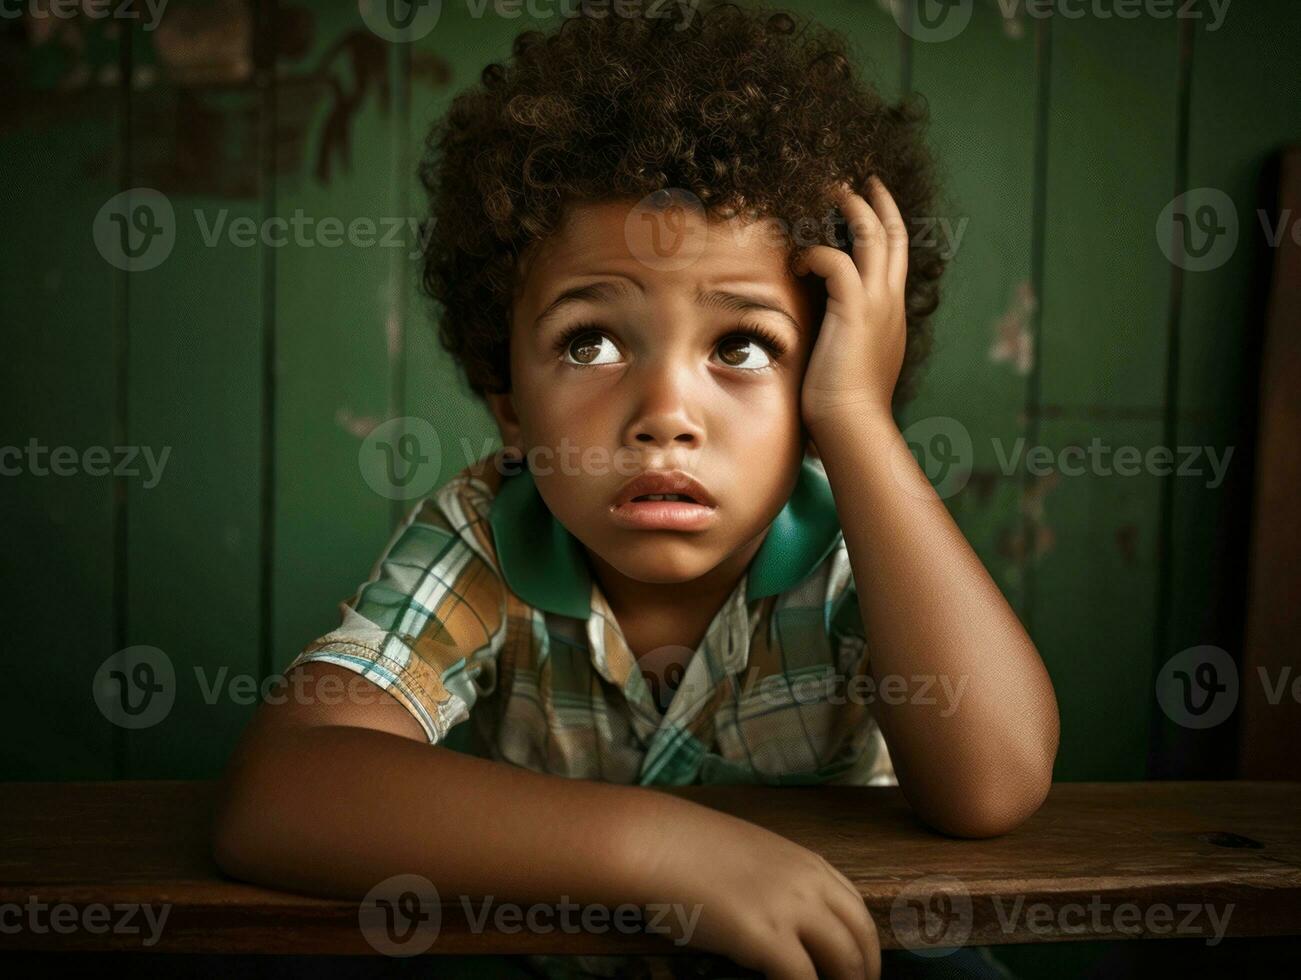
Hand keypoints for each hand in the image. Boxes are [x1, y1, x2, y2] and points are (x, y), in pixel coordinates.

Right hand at [639, 804, 879, 978]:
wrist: (658, 842)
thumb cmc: (690, 849)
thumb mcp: (751, 857)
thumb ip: (777, 884)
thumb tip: (785, 923)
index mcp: (808, 863)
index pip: (858, 910)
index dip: (865, 946)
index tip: (861, 969)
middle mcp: (810, 883)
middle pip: (861, 938)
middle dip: (865, 973)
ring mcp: (791, 909)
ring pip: (844, 961)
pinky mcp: (767, 937)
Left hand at [796, 176, 909, 433]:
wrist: (853, 425)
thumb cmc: (844, 404)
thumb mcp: (850, 359)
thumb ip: (845, 334)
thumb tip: (826, 329)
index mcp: (891, 312)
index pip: (896, 256)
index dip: (886, 224)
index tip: (871, 202)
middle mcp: (890, 301)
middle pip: (893, 234)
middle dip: (877, 201)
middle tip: (859, 179)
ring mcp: (877, 304)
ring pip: (872, 235)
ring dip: (849, 208)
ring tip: (829, 191)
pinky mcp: (855, 310)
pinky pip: (836, 260)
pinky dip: (816, 253)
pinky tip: (797, 263)